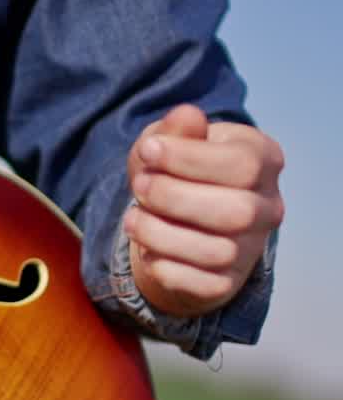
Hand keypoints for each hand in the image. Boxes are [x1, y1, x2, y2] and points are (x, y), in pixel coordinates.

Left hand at [123, 104, 284, 318]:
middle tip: (139, 187)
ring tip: (132, 219)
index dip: (189, 158)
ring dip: (162, 234)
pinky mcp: (226, 283)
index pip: (243, 164)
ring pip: (217, 251)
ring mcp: (250, 249)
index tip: (148, 151)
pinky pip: (199, 283)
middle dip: (175, 198)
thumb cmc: (174, 173)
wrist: (175, 223)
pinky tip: (147, 249)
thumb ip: (176, 131)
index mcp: (264, 161)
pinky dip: (164, 266)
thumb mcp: (168, 143)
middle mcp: (267, 207)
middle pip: (236, 211)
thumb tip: (187, 115)